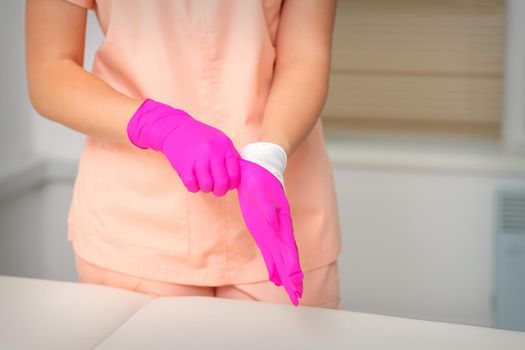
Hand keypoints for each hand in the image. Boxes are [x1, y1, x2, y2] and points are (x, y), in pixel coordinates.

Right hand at [126, 98, 240, 195]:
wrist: (175, 129)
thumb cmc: (200, 136)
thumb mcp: (220, 140)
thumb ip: (230, 156)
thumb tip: (239, 175)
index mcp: (225, 147)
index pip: (235, 175)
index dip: (232, 184)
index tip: (227, 183)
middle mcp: (213, 153)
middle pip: (222, 184)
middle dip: (220, 190)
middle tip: (216, 187)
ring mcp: (198, 160)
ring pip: (207, 187)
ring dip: (206, 188)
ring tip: (203, 181)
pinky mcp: (184, 167)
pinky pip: (192, 186)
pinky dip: (194, 187)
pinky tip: (193, 179)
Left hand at [237, 158, 303, 305]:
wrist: (258, 164)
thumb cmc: (259, 176)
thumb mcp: (260, 190)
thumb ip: (267, 207)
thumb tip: (274, 224)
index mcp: (280, 221)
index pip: (288, 251)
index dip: (292, 270)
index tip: (295, 287)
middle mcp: (278, 228)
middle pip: (288, 258)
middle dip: (292, 279)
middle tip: (297, 298)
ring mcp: (271, 228)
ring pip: (281, 256)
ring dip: (285, 274)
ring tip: (290, 291)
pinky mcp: (262, 226)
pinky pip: (271, 248)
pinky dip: (274, 263)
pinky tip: (274, 274)